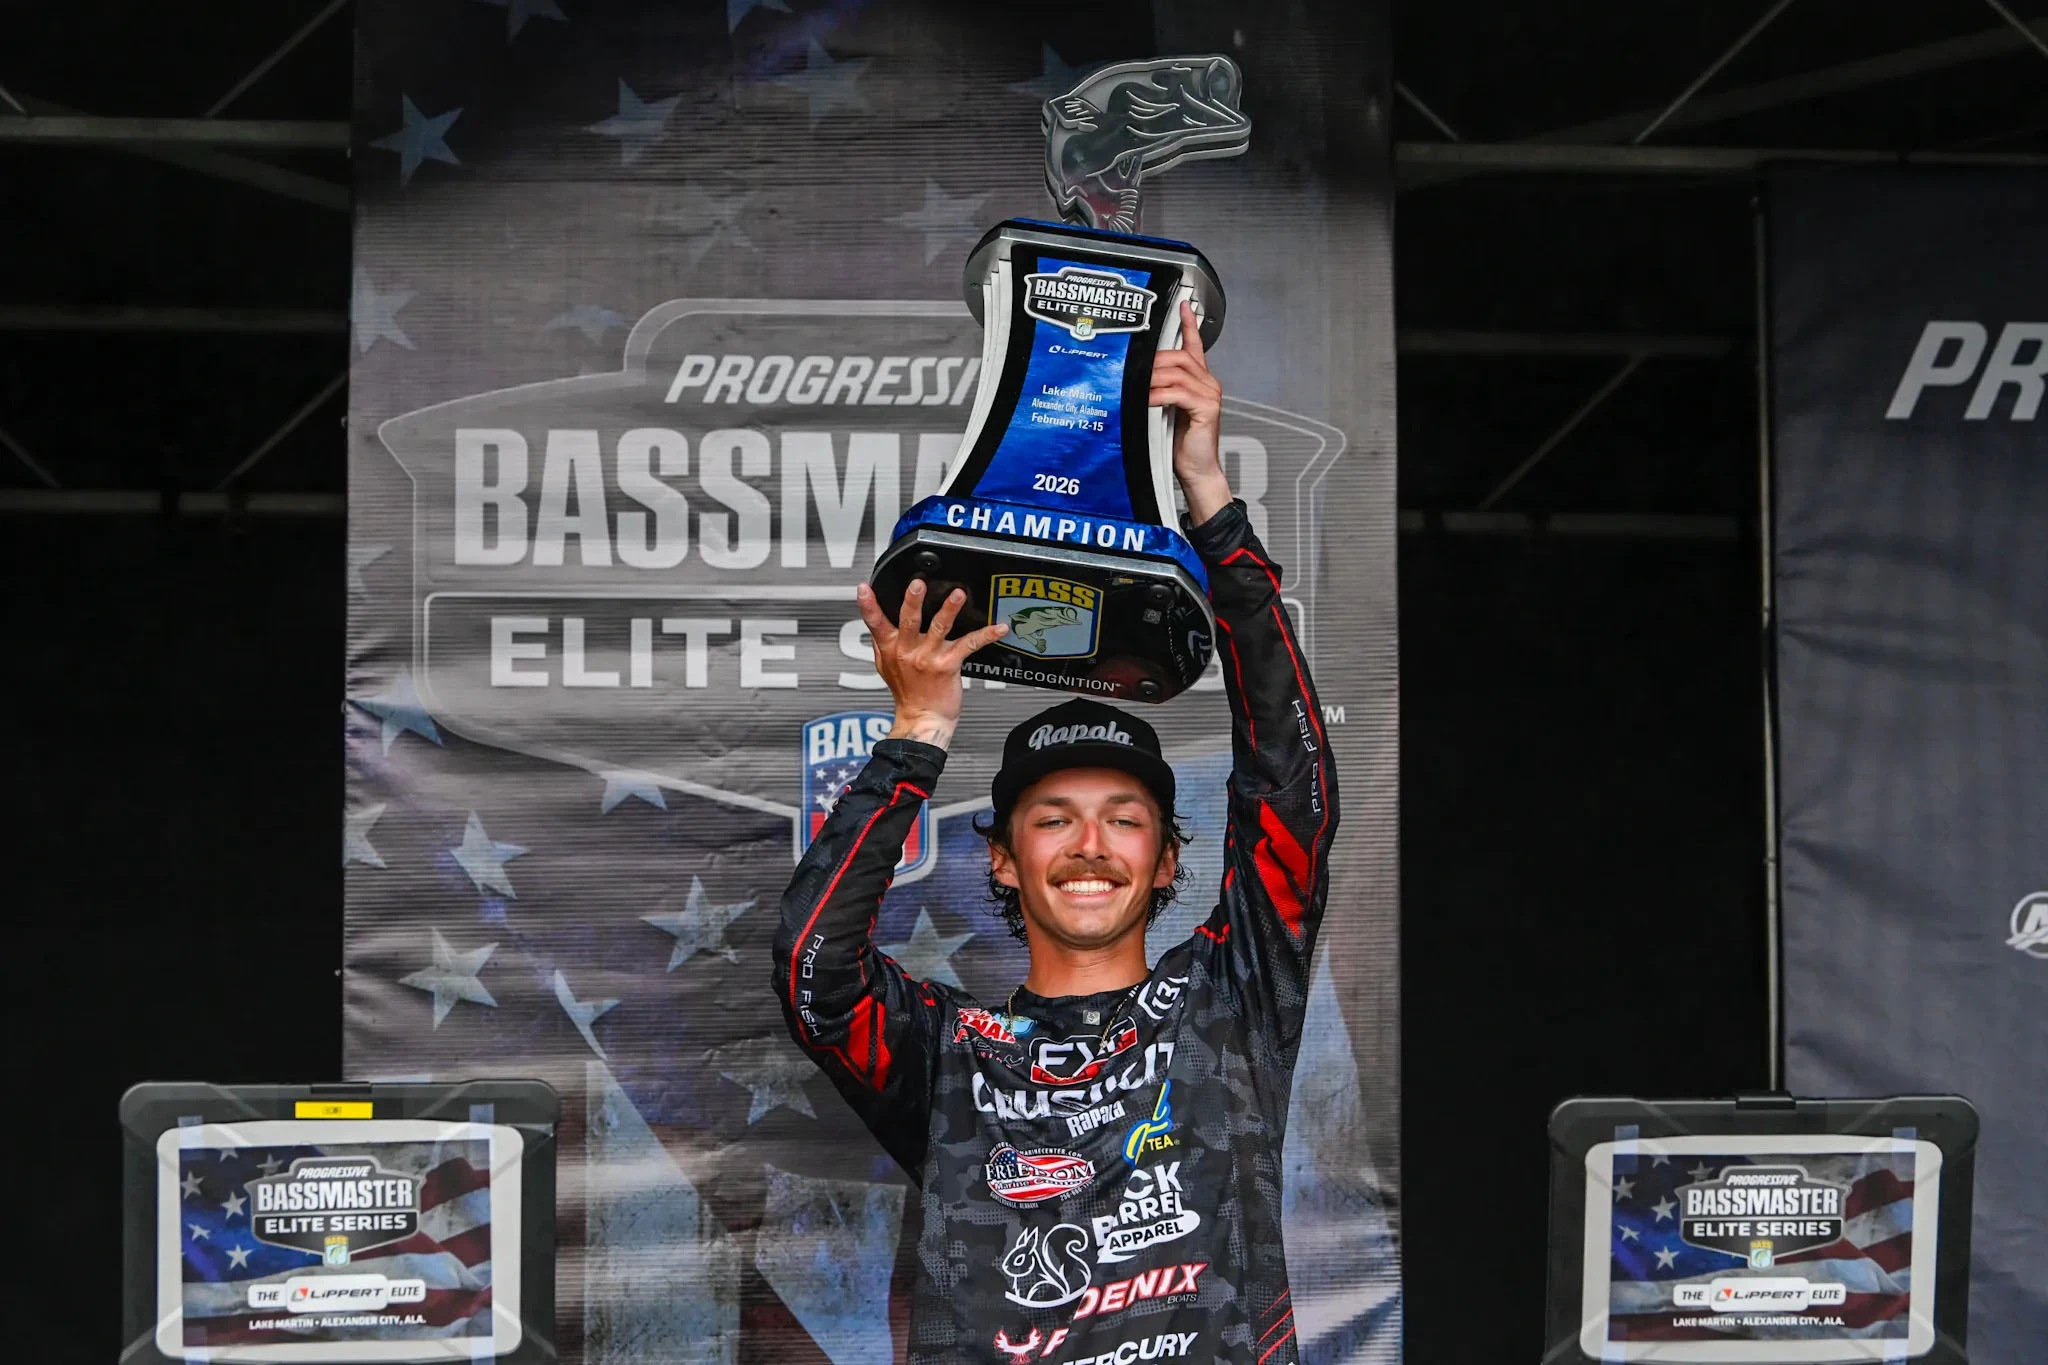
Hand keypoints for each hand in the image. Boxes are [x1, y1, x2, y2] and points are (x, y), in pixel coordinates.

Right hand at [855, 579, 1008, 750]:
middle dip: (912, 601)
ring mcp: (929, 658)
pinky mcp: (949, 665)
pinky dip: (986, 636)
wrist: (923, 719)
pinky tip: (999, 628)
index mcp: (891, 648)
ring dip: (949, 610)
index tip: (865, 588)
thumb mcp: (885, 667)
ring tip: (958, 595)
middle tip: (917, 584)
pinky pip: (969, 646)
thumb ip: (882, 643)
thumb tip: (876, 622)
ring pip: (939, 628)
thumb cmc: (908, 694)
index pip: (875, 624)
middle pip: (908, 621)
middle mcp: (908, 651)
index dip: (868, 606)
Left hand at [1150, 299, 1231, 523]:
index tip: (1183, 306)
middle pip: (1178, 356)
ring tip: (1136, 389)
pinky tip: (1147, 401)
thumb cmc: (1179, 444)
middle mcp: (1207, 383)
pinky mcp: (1207, 408)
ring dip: (1152, 379)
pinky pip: (1178, 393)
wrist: (1195, 470)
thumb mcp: (1164, 410)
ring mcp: (1209, 394)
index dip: (1189, 324)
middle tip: (1133, 372)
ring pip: (1176, 372)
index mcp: (1199, 380)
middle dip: (1153, 361)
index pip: (1195, 345)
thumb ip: (1157, 390)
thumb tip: (1136, 377)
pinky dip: (1159, 395)